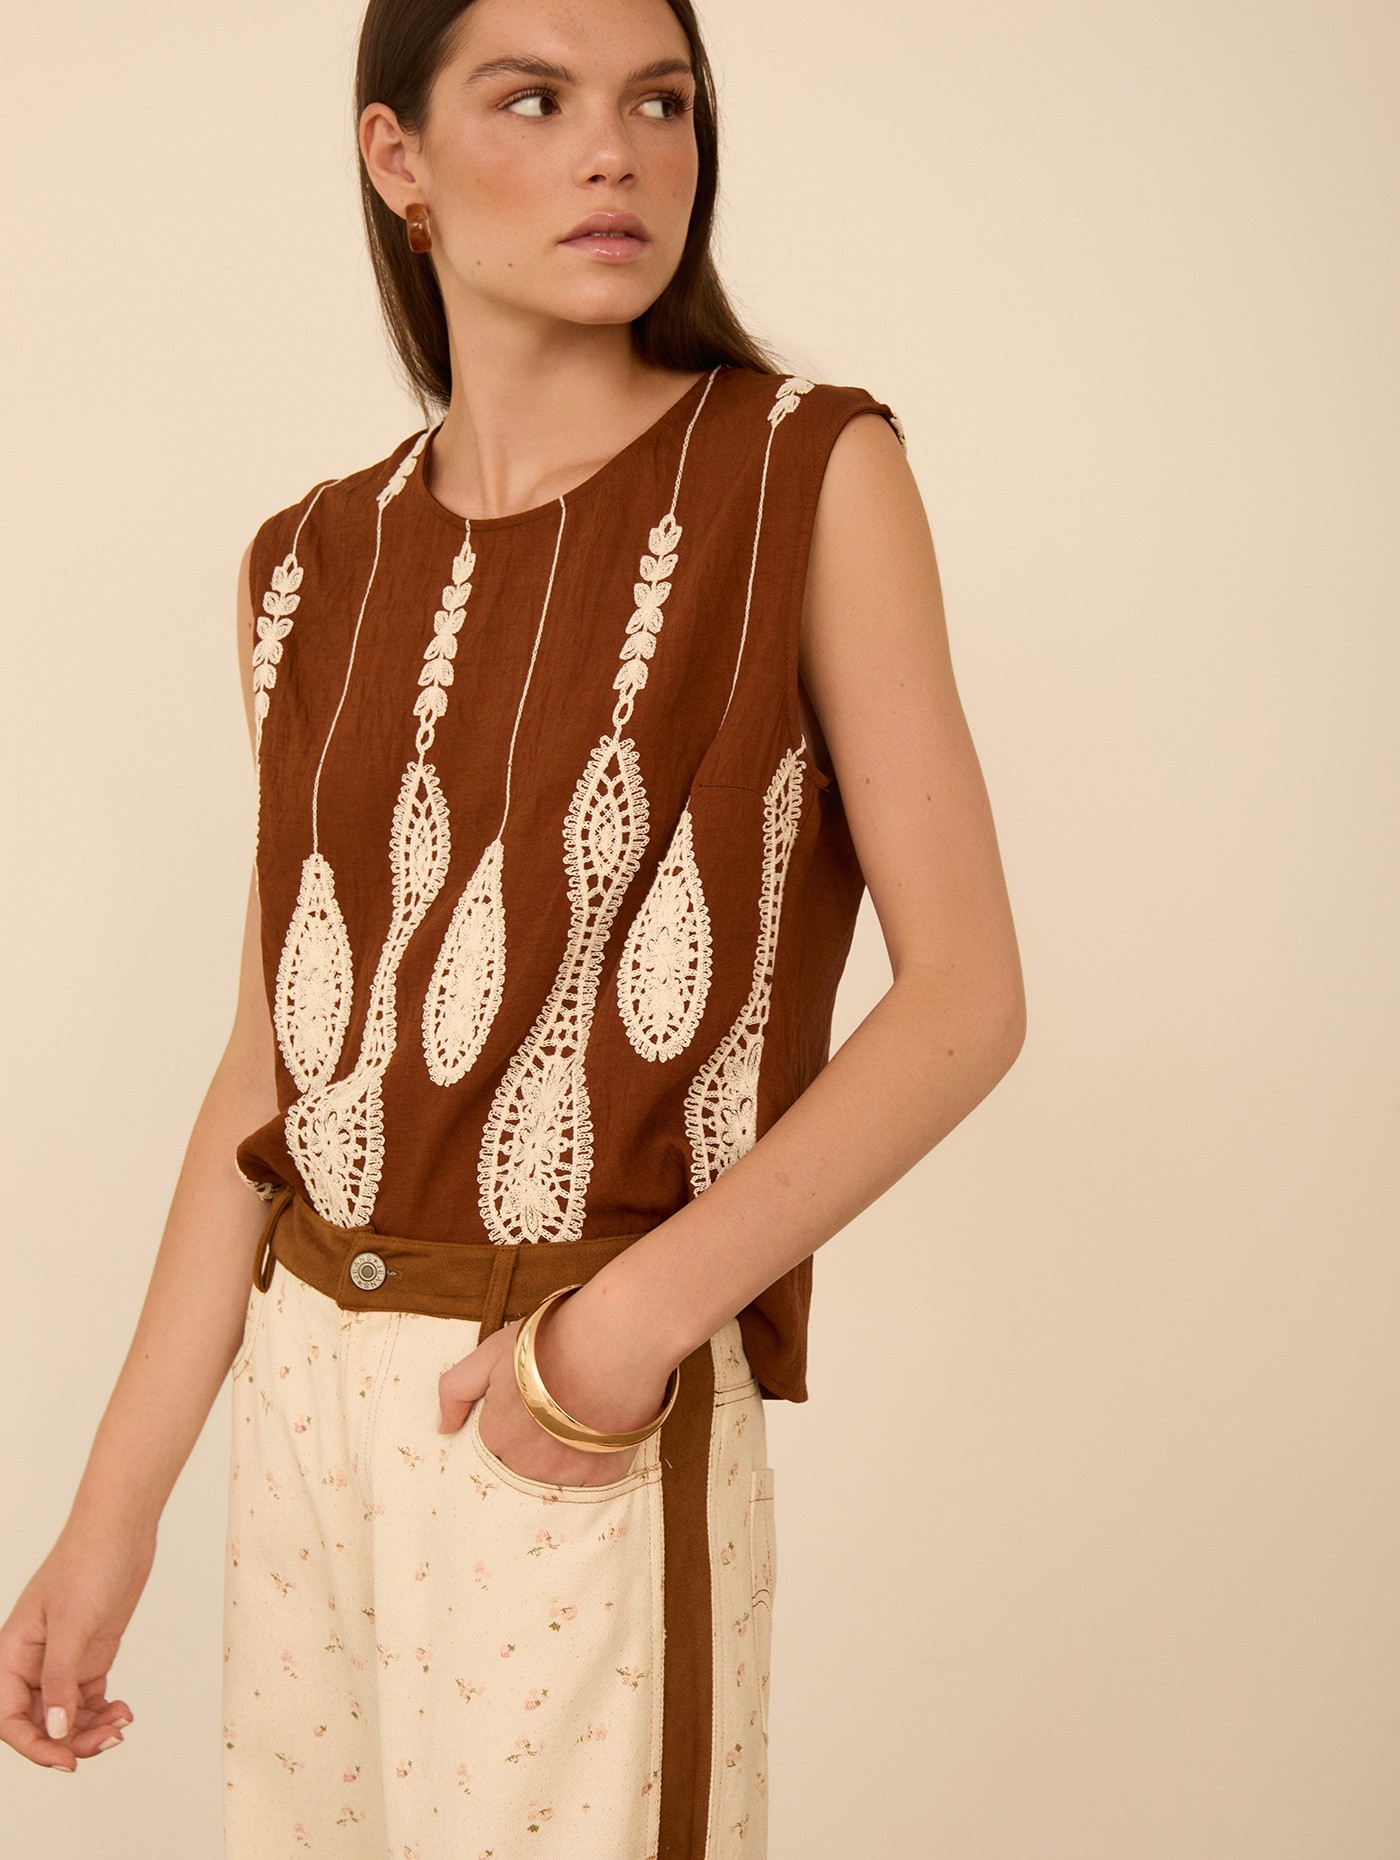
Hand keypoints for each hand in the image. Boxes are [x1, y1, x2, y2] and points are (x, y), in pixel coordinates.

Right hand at [0, 1519, 150, 1771]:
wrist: (122, 1529)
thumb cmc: (87, 1562)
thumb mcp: (72, 1624)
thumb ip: (60, 1680)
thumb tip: (55, 1731)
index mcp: (12, 1654)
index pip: (10, 1718)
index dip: (34, 1746)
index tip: (65, 1761)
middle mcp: (32, 1663)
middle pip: (41, 1723)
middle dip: (70, 1740)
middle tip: (108, 1742)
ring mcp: (62, 1661)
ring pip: (67, 1716)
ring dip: (91, 1729)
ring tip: (121, 1726)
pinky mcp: (89, 1655)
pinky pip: (89, 1699)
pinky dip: (104, 1712)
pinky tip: (125, 1712)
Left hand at [437, 1292, 675, 1488]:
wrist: (612, 1340)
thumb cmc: (550, 1341)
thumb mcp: (489, 1353)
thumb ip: (455, 1390)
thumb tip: (441, 1428)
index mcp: (496, 1439)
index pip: (496, 1446)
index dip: (513, 1424)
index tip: (529, 1407)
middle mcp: (526, 1466)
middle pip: (526, 1464)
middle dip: (538, 1441)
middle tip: (558, 1407)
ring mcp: (567, 1475)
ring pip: (560, 1475)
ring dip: (567, 1453)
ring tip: (583, 1413)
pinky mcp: (604, 1476)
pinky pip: (596, 1477)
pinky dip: (599, 1458)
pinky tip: (604, 1428)